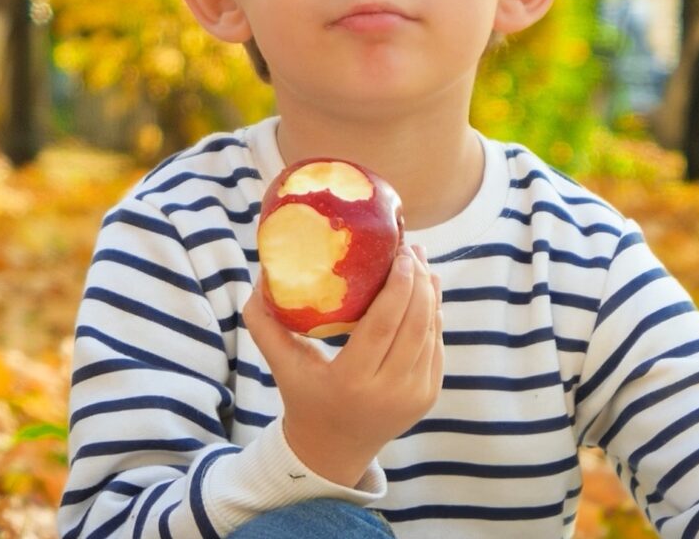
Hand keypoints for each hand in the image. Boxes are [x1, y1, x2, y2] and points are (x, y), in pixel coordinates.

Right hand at [241, 241, 441, 487]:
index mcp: (351, 381)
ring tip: (421, 262)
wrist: (334, 449)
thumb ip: (263, 321)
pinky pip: (437, 347)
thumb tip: (261, 272)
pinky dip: (434, 316)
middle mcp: (388, 391)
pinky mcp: (428, 397)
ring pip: (431, 333)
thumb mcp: (280, 363)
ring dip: (431, 294)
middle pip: (414, 325)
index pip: (383, 326)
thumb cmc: (303, 396)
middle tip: (412, 249)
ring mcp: (413, 396)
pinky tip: (428, 292)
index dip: (398, 286)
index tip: (400, 254)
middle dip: (419, 281)